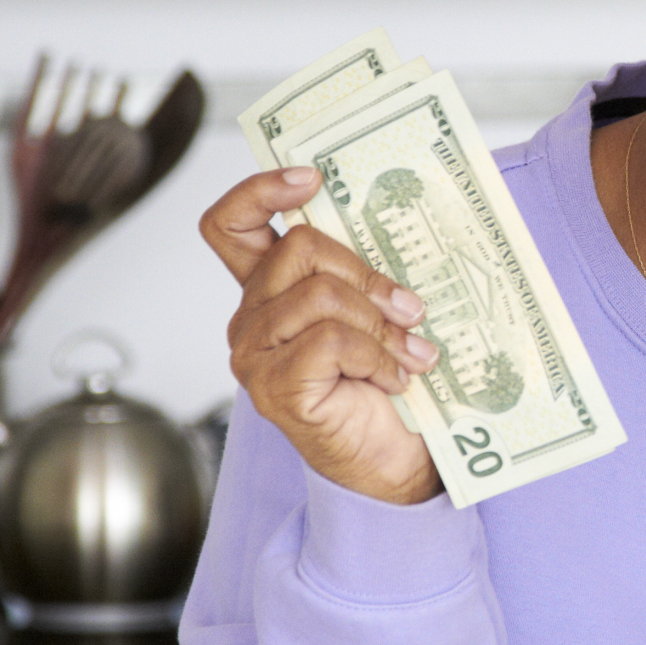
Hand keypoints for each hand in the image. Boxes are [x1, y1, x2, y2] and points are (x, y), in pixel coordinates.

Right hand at [200, 168, 443, 505]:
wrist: (397, 465)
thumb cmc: (387, 389)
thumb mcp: (377, 314)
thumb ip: (365, 274)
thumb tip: (399, 228)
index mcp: (270, 291)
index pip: (232, 224)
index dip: (262, 190)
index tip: (311, 179)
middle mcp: (252, 319)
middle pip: (300, 247)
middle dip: (367, 272)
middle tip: (411, 307)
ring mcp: (257, 356)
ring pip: (319, 295)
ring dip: (381, 322)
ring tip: (413, 351)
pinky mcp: (277, 390)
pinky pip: (330, 342)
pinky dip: (377, 356)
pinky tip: (397, 377)